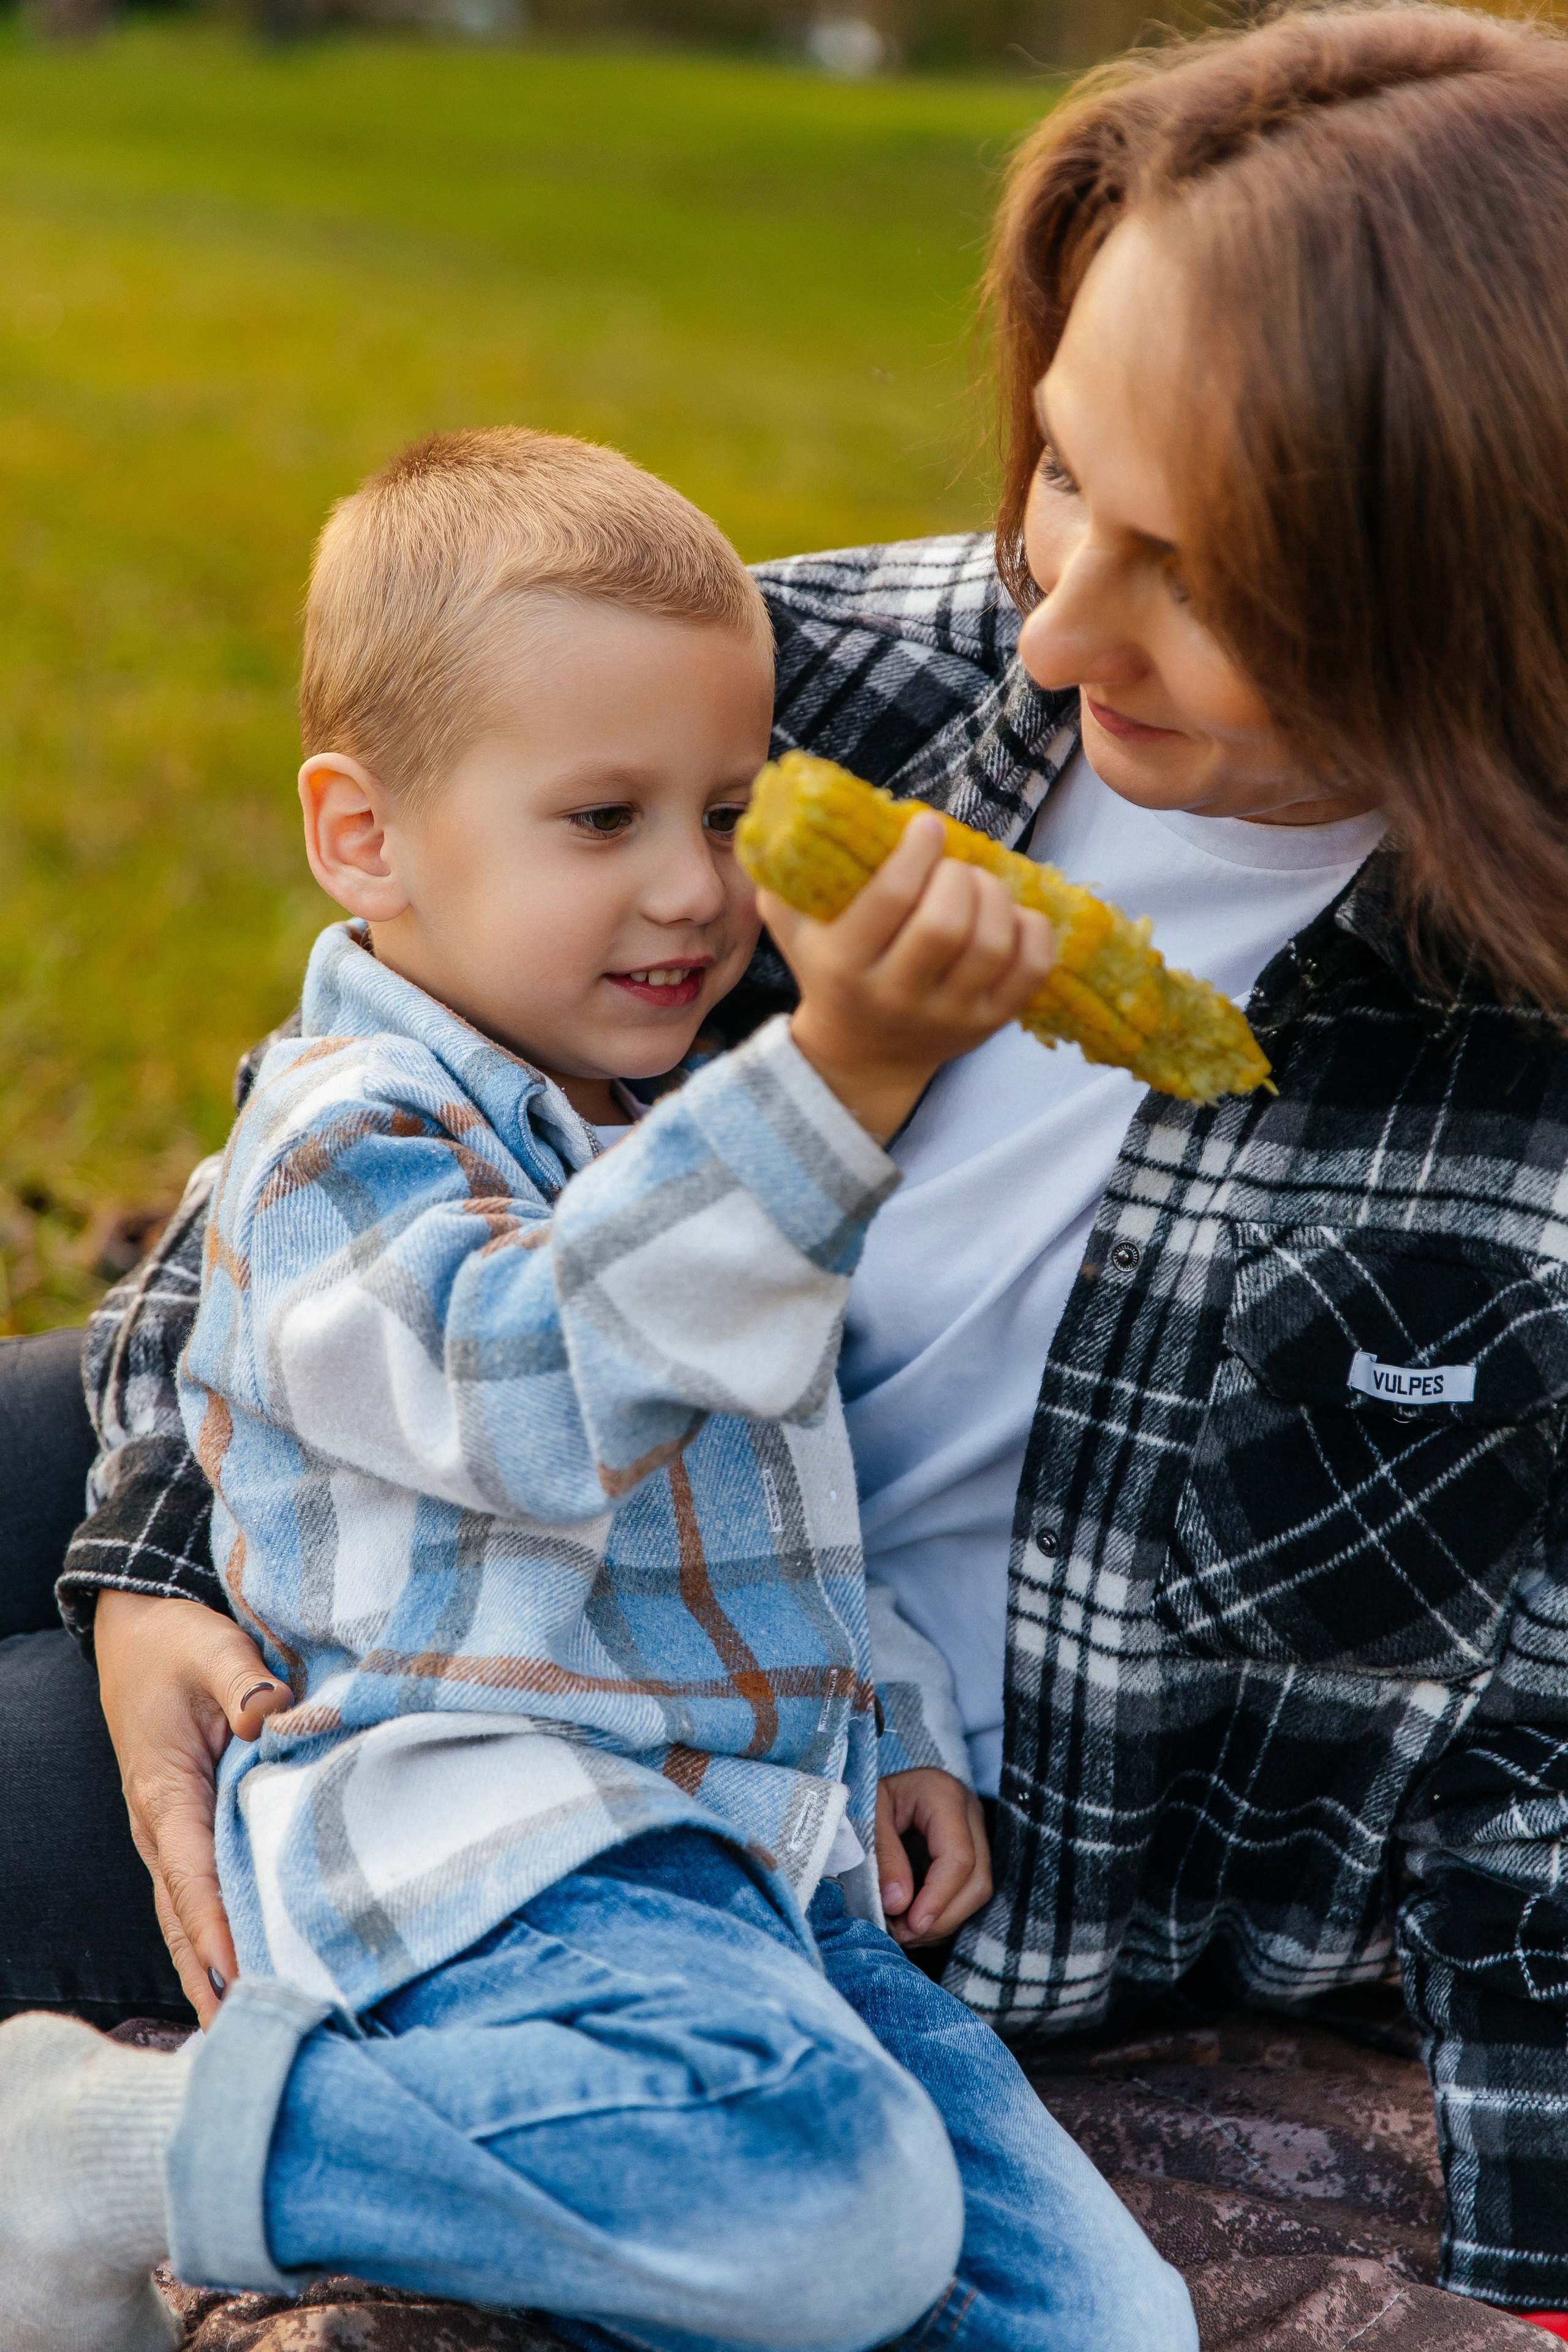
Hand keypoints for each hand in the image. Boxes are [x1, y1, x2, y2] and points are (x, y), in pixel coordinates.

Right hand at [94, 1591, 293, 2025]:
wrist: (138, 1632)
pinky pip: (198, 1896)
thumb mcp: (212, 1649)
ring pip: (187, 1917)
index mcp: (164, 1793)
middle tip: (248, 2038)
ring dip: (212, 1971)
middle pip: (184, 1918)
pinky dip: (213, 1941)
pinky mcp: (186, 1830)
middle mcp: (160, 1827)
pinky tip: (239, 1976)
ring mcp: (169, 1834)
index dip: (217, 1928)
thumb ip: (244, 1682)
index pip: (192, 1875)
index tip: (243, 1977)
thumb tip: (273, 1718)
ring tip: (244, 2031)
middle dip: (213, 1977)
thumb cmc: (177, 1643)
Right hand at [759, 812, 1054, 1141]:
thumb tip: (794, 810)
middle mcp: (897, 996)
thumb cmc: (830, 973)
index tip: (927, 826)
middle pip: (945, 924)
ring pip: (990, 944)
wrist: (863, 1054)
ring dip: (994, 895)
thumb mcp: (793, 928)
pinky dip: (1030, 928)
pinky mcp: (989, 1024)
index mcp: (845, 967)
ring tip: (979, 884)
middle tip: (952, 864)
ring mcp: (948, 1015)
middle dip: (956, 876)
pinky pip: (1030, 969)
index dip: (917, 852)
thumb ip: (787, 875)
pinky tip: (1010, 914)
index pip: (891, 899)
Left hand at [875, 1768, 991, 1947]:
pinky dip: (943, 1915)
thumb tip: (898, 1905)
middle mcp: (969, 1813)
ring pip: (977, 1891)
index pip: (958, 1857)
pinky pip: (968, 1893)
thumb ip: (883, 1857)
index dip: (937, 1898)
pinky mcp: (971, 1852)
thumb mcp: (866, 1817)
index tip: (910, 1925)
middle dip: (942, 1917)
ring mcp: (974, 1833)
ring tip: (904, 1930)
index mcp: (944, 1795)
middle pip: (976, 1880)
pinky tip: (914, 1920)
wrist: (874, 1785)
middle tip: (902, 1934)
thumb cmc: (867, 1797)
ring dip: (943, 1921)